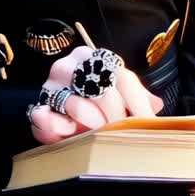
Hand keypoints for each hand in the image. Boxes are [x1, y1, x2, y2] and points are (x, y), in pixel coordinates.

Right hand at [28, 46, 164, 144]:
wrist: (56, 98)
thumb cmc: (92, 97)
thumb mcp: (116, 91)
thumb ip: (136, 95)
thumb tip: (157, 105)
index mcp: (96, 58)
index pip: (124, 78)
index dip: (139, 104)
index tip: (148, 123)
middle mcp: (72, 65)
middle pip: (104, 93)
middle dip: (117, 120)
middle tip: (122, 136)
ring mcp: (51, 84)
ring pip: (79, 107)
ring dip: (92, 127)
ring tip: (97, 137)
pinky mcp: (37, 105)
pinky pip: (47, 119)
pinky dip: (58, 130)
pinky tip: (67, 135)